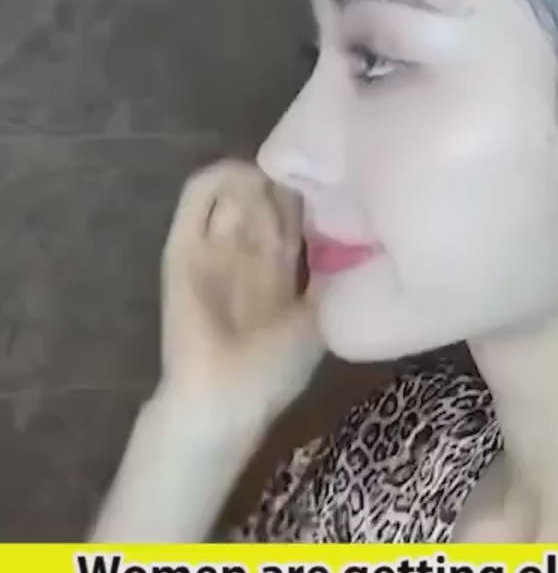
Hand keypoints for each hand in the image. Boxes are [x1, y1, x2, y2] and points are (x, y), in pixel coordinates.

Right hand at [159, 159, 324, 415]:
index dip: (314, 197)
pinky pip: (196, 199)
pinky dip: (217, 178)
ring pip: (233, 191)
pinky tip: (241, 174)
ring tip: (272, 175)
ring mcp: (212, 247)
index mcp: (278, 270)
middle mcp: (246, 252)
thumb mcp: (319, 321)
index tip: (336, 185)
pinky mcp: (182, 246)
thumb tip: (359, 245)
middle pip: (264, 197)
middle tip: (304, 175)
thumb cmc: (275, 372)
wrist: (222, 398)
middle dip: (285, 182)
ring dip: (253, 177)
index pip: (295, 216)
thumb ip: (335, 284)